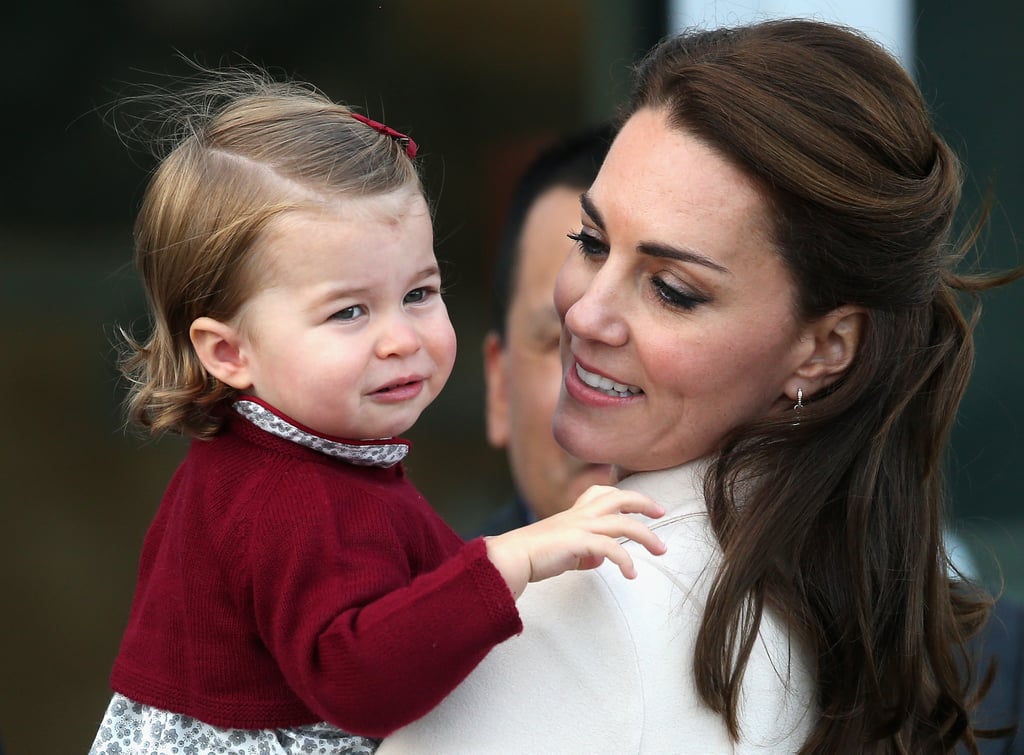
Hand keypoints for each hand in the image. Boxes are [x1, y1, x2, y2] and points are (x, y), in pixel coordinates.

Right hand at [484, 485, 666, 598]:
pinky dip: (625, 561)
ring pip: (623, 523)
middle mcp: (580, 515)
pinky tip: (631, 574)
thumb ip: (585, 551)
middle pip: (620, 498)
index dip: (624, 494)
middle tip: (662, 512)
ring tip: (661, 550)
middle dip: (644, 502)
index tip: (643, 503)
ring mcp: (580, 526)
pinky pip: (610, 548)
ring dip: (647, 536)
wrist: (512, 557)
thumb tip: (600, 558)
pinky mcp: (578, 542)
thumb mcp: (565, 550)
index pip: (602, 492)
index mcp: (574, 513)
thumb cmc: (534, 555)